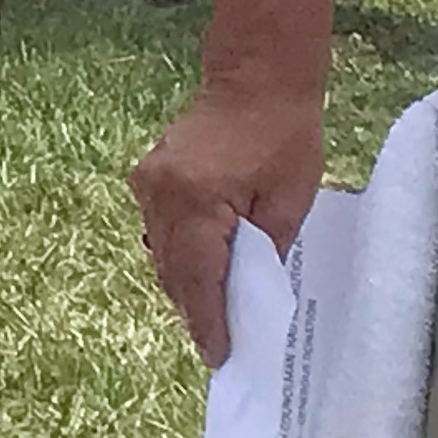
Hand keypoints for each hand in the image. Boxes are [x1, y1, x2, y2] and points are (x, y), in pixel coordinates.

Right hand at [136, 76, 325, 363]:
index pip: (199, 277)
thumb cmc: (282, 139)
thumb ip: (263, 251)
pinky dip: (176, 254)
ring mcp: (148, 182)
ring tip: (209, 314)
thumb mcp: (288, 202)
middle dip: (193, 309)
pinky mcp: (148, 174)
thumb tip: (247, 292)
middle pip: (173, 269)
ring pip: (160, 251)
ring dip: (183, 283)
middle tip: (216, 344)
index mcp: (195, 201)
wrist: (253, 81)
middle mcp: (160, 194)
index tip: (218, 356)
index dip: (209, 321)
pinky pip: (158, 228)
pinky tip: (197, 269)